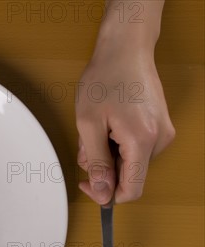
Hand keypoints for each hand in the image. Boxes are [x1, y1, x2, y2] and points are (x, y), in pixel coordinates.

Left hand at [76, 1, 174, 203]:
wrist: (126, 49)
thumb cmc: (106, 79)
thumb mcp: (89, 125)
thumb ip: (97, 162)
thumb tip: (102, 193)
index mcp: (142, 142)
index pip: (132, 190)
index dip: (106, 195)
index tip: (87, 183)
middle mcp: (159, 140)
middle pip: (129, 175)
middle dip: (103, 166)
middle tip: (87, 142)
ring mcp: (163, 133)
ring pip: (130, 162)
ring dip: (107, 153)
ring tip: (97, 128)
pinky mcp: (159, 127)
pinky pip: (135, 148)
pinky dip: (116, 143)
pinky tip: (108, 124)